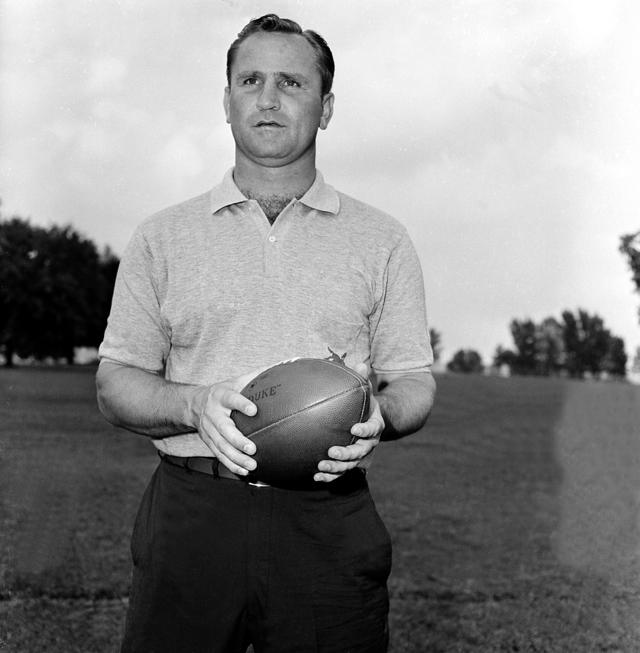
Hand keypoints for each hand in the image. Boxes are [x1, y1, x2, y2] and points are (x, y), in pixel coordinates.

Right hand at [196, 368, 264, 475]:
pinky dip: (231, 465)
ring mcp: (209, 430)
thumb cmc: (224, 391)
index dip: (241, 404)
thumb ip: (258, 375)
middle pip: (224, 429)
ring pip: (221, 446)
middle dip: (237, 440)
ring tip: (252, 465)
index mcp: (221, 396)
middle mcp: (213, 414)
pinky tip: (244, 471)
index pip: (231, 399)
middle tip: (252, 448)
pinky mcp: (208, 442)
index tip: (254, 410)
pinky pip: (219, 455)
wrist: (193, 405)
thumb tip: (287, 363)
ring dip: (236, 458)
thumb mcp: (236, 380)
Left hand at [314, 363, 384, 482]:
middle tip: (332, 451)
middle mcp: (369, 442)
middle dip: (347, 453)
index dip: (365, 429)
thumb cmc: (362, 402)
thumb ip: (362, 379)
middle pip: (361, 451)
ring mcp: (359, 454)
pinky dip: (329, 476)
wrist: (366, 419)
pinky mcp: (349, 462)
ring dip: (336, 467)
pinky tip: (315, 476)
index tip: (354, 428)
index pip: (373, 428)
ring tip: (320, 466)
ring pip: (350, 465)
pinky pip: (340, 472)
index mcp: (375, 425)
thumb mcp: (364, 390)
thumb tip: (361, 363)